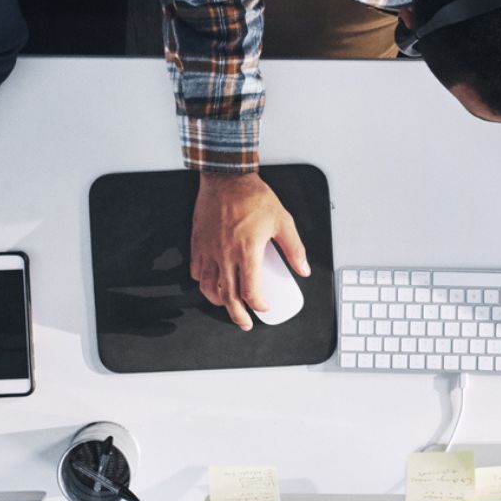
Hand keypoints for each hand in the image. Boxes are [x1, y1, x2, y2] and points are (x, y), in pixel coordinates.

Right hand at [191, 172, 309, 329]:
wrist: (227, 178)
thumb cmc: (253, 196)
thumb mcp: (282, 221)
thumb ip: (294, 248)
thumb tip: (303, 270)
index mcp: (247, 251)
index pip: (250, 290)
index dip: (258, 305)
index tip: (264, 307)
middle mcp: (225, 255)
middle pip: (228, 296)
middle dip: (237, 315)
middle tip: (245, 322)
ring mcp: (209, 250)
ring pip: (208, 287)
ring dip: (218, 301)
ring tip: (227, 305)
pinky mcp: (198, 243)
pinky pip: (197, 270)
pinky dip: (203, 281)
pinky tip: (211, 283)